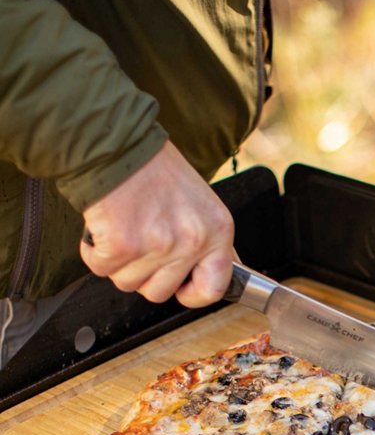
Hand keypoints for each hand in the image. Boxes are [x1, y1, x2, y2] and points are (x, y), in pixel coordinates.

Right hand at [81, 141, 234, 307]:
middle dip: (144, 273)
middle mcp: (191, 241)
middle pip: (160, 292)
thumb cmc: (154, 168)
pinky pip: (101, 268)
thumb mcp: (198, 203)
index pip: (212, 289)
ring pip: (129, 283)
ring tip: (124, 227)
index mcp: (217, 231)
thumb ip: (205, 240)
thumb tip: (218, 273)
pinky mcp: (123, 245)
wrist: (117, 142)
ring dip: (119, 262)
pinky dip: (95, 251)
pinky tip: (104, 227)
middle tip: (140, 240)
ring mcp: (158, 245)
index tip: (179, 286)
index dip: (191, 292)